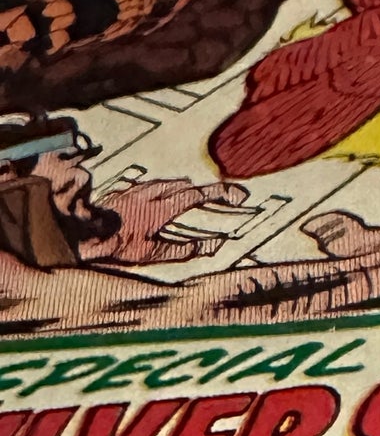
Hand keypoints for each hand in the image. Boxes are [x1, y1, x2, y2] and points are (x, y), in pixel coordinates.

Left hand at [92, 177, 250, 265]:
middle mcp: (152, 194)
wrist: (85, 233)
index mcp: (163, 208)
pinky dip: (163, 187)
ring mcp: (137, 191)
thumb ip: (185, 249)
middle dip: (204, 189)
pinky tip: (159, 192)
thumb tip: (212, 247)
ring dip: (184, 186)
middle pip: (184, 185)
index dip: (220, 193)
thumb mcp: (155, 253)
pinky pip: (150, 185)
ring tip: (192, 190)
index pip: (198, 196)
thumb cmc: (119, 245)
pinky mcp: (124, 192)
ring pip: (167, 182)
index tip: (238, 195)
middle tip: (219, 195)